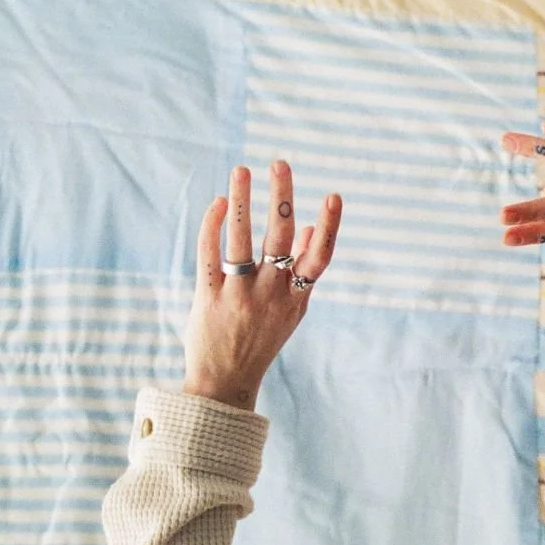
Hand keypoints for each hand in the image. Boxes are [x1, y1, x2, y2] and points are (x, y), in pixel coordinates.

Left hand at [183, 161, 341, 409]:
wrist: (225, 381)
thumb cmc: (260, 340)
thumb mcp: (289, 311)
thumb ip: (300, 272)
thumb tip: (308, 229)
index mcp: (296, 298)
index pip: (319, 258)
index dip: (328, 226)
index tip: (334, 195)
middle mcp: (271, 294)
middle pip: (280, 239)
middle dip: (281, 198)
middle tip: (280, 163)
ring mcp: (240, 294)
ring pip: (241, 239)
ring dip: (242, 201)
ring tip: (242, 170)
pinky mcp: (210, 296)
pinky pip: (210, 253)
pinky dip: (214, 225)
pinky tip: (219, 202)